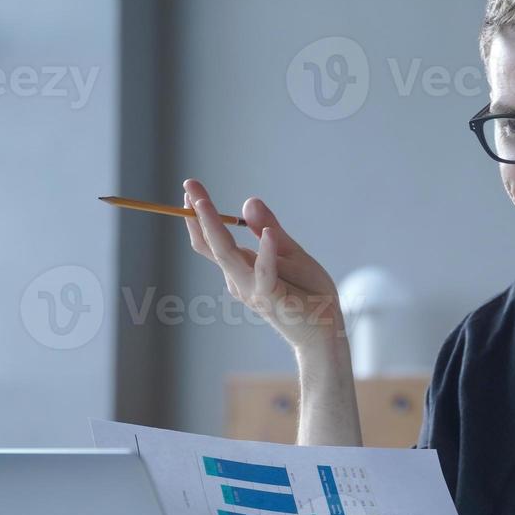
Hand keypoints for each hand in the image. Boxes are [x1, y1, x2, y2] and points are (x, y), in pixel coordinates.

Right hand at [182, 179, 343, 352]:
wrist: (326, 330)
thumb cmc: (308, 293)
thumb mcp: (290, 251)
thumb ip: (268, 228)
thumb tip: (248, 201)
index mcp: (242, 268)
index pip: (213, 240)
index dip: (200, 215)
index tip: (190, 186)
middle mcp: (240, 279)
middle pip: (212, 244)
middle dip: (199, 213)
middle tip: (188, 184)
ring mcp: (252, 290)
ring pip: (227, 255)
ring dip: (215, 227)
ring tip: (203, 202)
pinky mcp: (272, 298)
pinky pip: (265, 273)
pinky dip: (266, 253)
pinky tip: (269, 234)